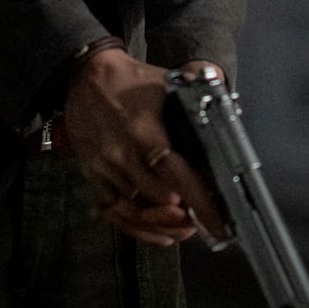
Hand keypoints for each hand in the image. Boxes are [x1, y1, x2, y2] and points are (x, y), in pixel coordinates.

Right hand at [62, 48, 225, 245]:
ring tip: (182, 231)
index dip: (196, 201)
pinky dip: (133, 226)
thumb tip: (224, 106)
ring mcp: (103, 168)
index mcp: (144, 132)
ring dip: (159, 225)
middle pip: (154, 201)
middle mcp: (122, 155)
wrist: (84, 75)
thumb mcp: (164, 83)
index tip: (213, 220)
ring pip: (133, 211)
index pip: (174, 175)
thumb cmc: (128, 79)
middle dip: (180, 218)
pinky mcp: (90, 174)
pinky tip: (154, 232)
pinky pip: (111, 210)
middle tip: (200, 223)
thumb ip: (193, 99)